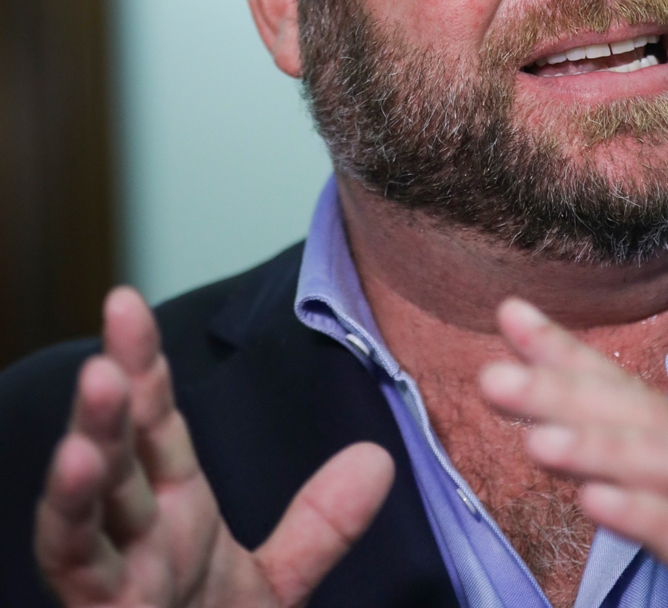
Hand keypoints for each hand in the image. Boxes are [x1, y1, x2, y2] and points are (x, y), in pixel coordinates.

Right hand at [34, 287, 394, 606]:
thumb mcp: (274, 586)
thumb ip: (319, 526)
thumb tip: (377, 458)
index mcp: (170, 517)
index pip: (157, 430)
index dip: (147, 370)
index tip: (130, 306)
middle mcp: (132, 540)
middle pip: (119, 450)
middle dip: (116, 384)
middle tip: (120, 309)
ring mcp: (108, 581)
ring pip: (87, 503)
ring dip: (88, 442)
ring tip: (98, 381)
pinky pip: (77, 563)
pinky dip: (70, 517)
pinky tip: (74, 466)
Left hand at [479, 298, 667, 607]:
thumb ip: (661, 511)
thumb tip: (593, 481)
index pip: (645, 406)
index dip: (580, 361)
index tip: (515, 318)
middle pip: (660, 425)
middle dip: (578, 392)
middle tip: (496, 372)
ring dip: (611, 448)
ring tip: (536, 439)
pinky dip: (657, 520)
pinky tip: (600, 502)